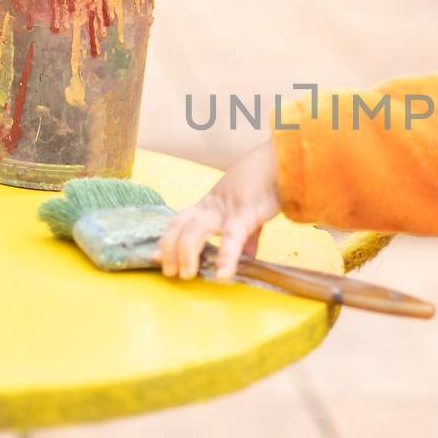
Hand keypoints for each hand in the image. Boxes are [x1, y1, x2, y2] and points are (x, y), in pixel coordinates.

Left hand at [157, 139, 281, 280]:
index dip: (166, 239)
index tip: (156, 256)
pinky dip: (226, 258)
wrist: (282, 162)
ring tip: (188, 275)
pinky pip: (231, 238)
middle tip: (169, 272)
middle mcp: (212, 206)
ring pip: (195, 230)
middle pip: (180, 225)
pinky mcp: (245, 214)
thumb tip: (247, 256)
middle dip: (170, 249)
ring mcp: (226, 209)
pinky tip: (223, 275)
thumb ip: (247, 236)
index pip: (180, 220)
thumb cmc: (266, 184)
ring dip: (186, 253)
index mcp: (211, 204)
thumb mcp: (250, 210)